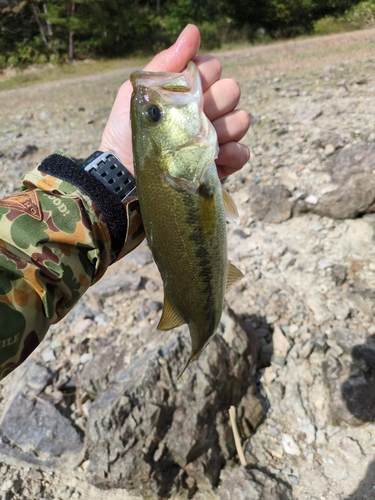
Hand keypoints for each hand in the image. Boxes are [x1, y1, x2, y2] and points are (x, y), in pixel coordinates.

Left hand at [99, 24, 249, 179]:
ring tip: (201, 141)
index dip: (202, 75)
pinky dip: (233, 154)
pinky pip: (244, 153)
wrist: (125, 175)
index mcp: (189, 91)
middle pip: (232, 90)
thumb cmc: (129, 132)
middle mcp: (207, 112)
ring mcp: (217, 138)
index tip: (185, 89)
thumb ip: (167, 63)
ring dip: (225, 128)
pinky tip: (215, 158)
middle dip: (215, 100)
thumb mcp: (140, 93)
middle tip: (192, 117)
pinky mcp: (222, 165)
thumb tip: (193, 31)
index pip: (213, 67)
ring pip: (241, 120)